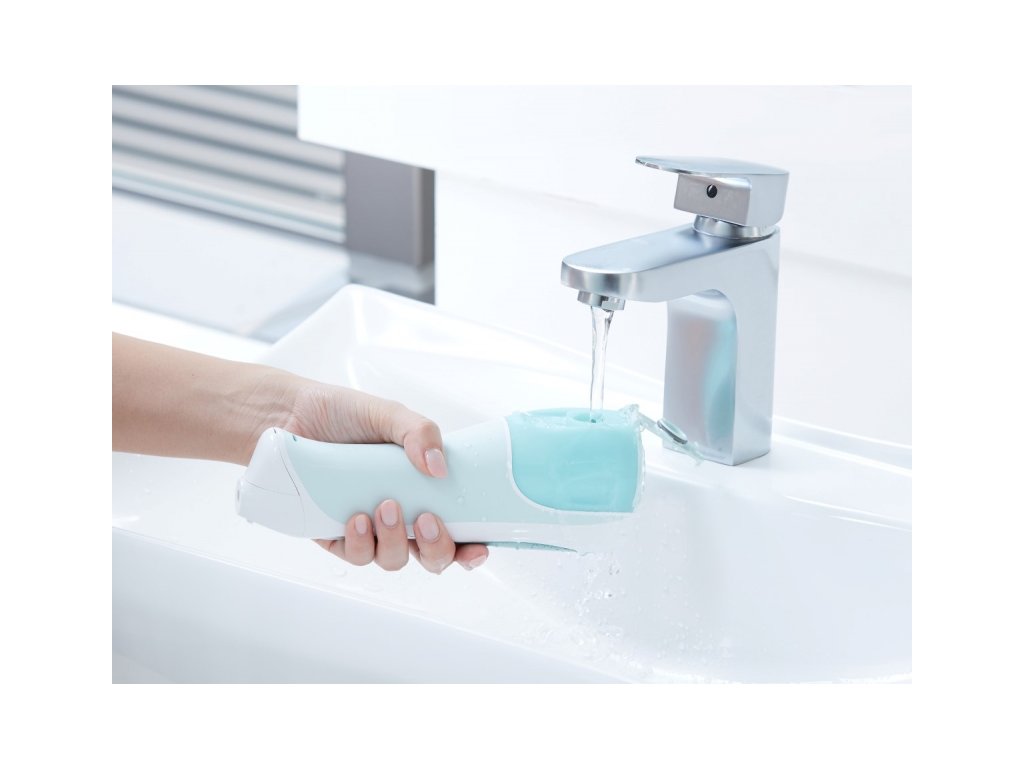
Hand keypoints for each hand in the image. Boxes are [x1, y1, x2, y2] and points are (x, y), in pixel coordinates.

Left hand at [285, 385, 488, 573]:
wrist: (289, 415)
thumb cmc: (343, 414)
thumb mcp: (389, 415)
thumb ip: (420, 433)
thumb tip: (438, 468)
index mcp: (423, 489)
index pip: (459, 528)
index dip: (471, 548)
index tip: (477, 549)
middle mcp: (400, 515)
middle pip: (432, 557)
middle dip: (437, 550)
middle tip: (428, 520)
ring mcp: (369, 529)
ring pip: (393, 559)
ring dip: (395, 541)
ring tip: (383, 506)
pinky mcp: (335, 536)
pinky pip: (355, 555)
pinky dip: (360, 542)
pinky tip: (356, 518)